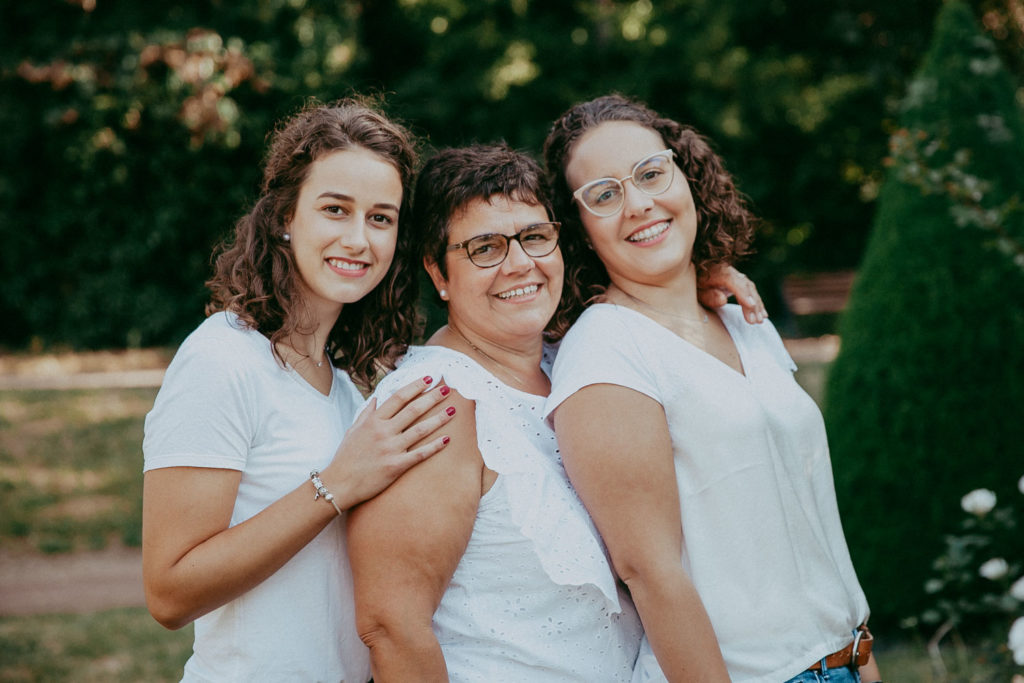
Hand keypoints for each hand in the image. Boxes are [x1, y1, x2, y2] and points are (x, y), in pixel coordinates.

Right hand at [322, 376, 454, 508]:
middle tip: (447, 389)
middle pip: (413, 409)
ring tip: (453, 410)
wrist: (339, 484)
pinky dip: (435, 446)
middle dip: (432, 397)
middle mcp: (383, 431)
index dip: (415, 386)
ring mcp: (390, 448)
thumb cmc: (345, 457)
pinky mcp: (396, 466)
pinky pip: (420, 454)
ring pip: (420, 429)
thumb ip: (366, 413)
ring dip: (439, 419)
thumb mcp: (352, 430)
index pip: (398, 398)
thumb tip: (377, 398)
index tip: (429, 378)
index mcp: (373, 421)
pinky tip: (447, 439)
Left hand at [697, 264, 766, 323]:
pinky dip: (757, 302)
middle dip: (752, 304)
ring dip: (757, 305)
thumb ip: (709, 296)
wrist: (693, 274)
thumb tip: (723, 299)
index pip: (733, 281)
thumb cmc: (694, 285)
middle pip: (745, 286)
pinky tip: (763, 314)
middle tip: (754, 321)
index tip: (750, 305)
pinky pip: (750, 291)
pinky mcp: (738, 281)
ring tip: (760, 321)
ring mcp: (735, 275)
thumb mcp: (697, 292)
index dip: (743, 293)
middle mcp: (729, 271)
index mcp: (717, 272)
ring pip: (750, 288)